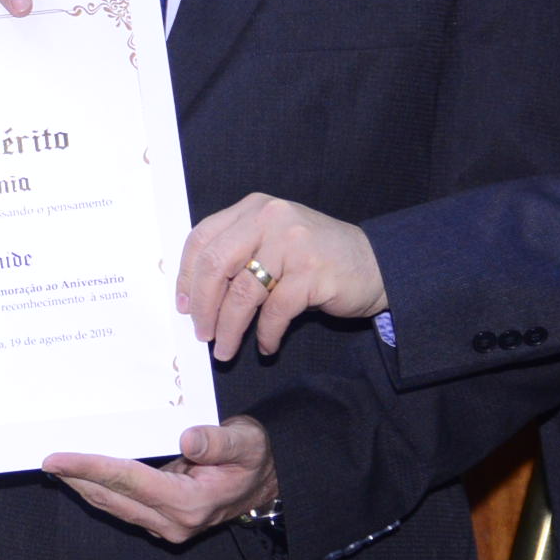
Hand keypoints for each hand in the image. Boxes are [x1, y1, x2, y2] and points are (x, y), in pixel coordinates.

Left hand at [44, 416, 277, 545]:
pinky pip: (122, 504)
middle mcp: (173, 521)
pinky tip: (81, 475)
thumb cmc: (255, 457)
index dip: (91, 468)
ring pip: (113, 505)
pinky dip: (99, 489)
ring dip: (83, 486)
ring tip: (55, 465)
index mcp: (191, 503)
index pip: (130, 481)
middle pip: (112, 497)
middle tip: (45, 458)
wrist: (268, 480)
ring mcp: (166, 525)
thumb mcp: (246, 443)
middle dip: (76, 479)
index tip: (58, 459)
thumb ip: (218, 443)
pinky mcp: (161, 520)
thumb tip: (187, 440)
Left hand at [178, 194, 387, 360]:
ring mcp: (292, 244)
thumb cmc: (316, 257)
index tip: (184, 307)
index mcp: (253, 209)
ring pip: (242, 293)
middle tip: (201, 334)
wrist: (376, 262)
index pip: (202, 239)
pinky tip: (266, 346)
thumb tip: (195, 295)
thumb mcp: (273, 240)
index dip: (186, 277)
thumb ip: (239, 253)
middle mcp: (270, 219)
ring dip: (229, 329)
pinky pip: (274, 312)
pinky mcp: (311, 273)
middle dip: (203, 306)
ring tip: (225, 350)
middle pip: (215, 265)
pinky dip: (266, 335)